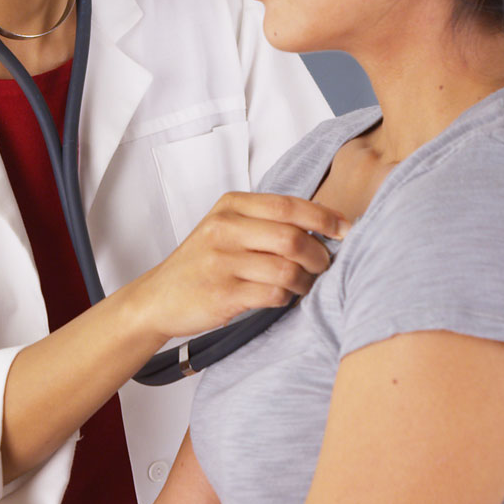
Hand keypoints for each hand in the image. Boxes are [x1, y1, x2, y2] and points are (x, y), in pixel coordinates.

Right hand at [126, 192, 349, 339]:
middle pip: (293, 237)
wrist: (158, 298)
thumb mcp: (226, 228)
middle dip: (319, 254)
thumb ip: (266, 221)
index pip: (288, 205)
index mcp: (230, 206)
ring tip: (303, 285)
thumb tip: (323, 225)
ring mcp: (222, 262)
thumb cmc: (202, 263)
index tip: (345, 229)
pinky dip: (286, 298)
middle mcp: (225, 229)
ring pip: (286, 269)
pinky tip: (281, 297)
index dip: (324, 217)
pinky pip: (273, 295)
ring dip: (305, 281)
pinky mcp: (222, 293)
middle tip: (324, 265)